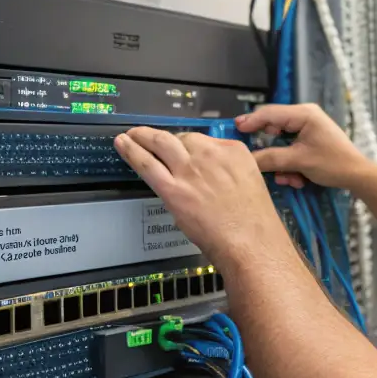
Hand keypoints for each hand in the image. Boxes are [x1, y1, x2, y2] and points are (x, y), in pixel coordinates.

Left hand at [114, 128, 287, 269]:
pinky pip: (146, 164)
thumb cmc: (255, 222)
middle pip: (180, 138)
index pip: (203, 140)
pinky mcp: (172, 188)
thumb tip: (205, 180)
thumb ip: (226, 175)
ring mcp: (189, 169)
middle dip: (162, 137)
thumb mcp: (250, 183)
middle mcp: (209, 154)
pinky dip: (131, 152)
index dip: (187, 145)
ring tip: (130, 136)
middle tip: (148, 137)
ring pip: (159, 143)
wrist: (250, 242)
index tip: (180, 150)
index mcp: (233, 151)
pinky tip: (121, 145)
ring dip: (142, 137)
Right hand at [237, 104, 369, 189]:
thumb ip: (271, 159)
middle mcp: (305, 116)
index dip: (250, 121)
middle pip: (274, 127)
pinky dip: (290, 164)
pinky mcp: (310, 139)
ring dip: (281, 162)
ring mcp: (308, 127)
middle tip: (252, 158)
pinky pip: (291, 148)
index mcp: (304, 114)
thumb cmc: (332, 164)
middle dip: (267, 148)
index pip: (270, 113)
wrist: (358, 176)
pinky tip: (296, 179)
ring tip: (286, 178)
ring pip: (281, 142)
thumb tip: (247, 160)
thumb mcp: (299, 162)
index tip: (234, 129)